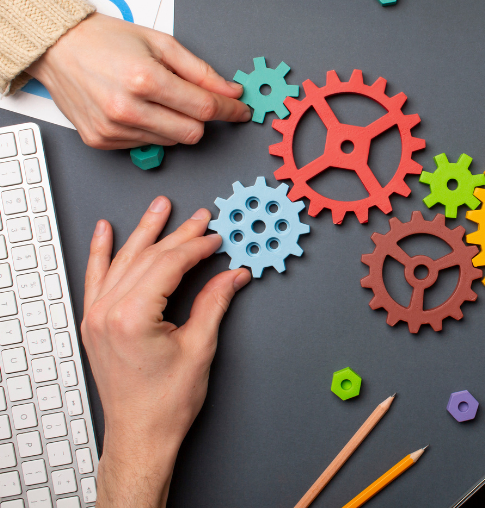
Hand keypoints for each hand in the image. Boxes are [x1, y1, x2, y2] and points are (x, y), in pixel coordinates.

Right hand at [26, 13, 251, 148]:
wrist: (57, 47)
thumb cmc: (106, 40)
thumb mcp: (162, 43)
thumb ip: (201, 72)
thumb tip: (231, 92)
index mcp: (145, 79)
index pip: (204, 108)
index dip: (230, 111)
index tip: (241, 112)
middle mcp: (127, 109)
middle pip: (192, 132)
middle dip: (201, 117)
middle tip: (193, 99)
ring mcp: (113, 129)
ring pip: (171, 141)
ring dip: (175, 123)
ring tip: (155, 97)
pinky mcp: (101, 141)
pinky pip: (146, 144)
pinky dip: (151, 129)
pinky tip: (137, 108)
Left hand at [81, 197, 250, 506]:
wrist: (140, 434)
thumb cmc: (165, 403)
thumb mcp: (199, 348)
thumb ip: (214, 302)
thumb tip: (232, 276)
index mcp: (133, 317)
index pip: (169, 264)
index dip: (197, 247)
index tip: (216, 238)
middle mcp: (108, 312)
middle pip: (147, 257)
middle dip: (177, 234)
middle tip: (199, 217)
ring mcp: (97, 316)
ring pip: (123, 261)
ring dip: (143, 232)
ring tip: (159, 208)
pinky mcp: (95, 323)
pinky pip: (96, 278)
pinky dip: (101, 252)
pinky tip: (105, 232)